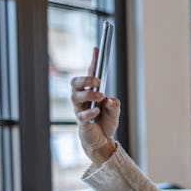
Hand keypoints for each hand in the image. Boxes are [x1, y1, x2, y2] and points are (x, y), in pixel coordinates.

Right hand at [70, 47, 120, 164]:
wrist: (102, 141)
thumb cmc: (106, 123)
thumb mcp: (115, 112)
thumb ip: (114, 105)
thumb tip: (110, 100)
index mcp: (91, 92)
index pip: (91, 74)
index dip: (93, 61)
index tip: (98, 49)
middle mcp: (82, 99)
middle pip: (75, 83)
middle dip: (86, 79)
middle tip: (98, 81)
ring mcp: (80, 109)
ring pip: (75, 97)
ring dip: (88, 94)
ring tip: (101, 96)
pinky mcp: (81, 122)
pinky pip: (81, 114)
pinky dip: (89, 111)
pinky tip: (97, 111)